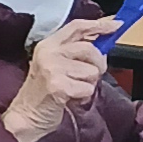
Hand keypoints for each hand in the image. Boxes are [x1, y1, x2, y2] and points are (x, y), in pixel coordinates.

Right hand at [4, 14, 112, 141]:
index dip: (99, 25)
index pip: (77, 27)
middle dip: (98, 64)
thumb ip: (76, 50)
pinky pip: (88, 88)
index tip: (116, 25)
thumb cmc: (44, 92)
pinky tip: (70, 98)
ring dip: (88, 84)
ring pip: (91, 71)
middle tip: (89, 75)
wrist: (26, 116)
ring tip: (72, 88)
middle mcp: (48, 53)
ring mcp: (51, 69)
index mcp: (48, 45)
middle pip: (89, 48)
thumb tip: (103, 39)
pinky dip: (83, 96)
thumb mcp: (57, 64)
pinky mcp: (57, 86)